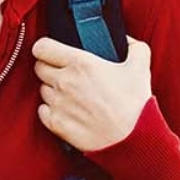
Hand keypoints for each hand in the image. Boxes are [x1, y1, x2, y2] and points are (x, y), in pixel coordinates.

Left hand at [32, 34, 151, 152]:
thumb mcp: (140, 66)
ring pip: (42, 89)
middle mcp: (64, 81)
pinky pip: (42, 111)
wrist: (132, 139)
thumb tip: (125, 40)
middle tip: (65, 74)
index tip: (52, 52)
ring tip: (71, 95)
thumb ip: (133, 46)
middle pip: (39, 68)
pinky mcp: (55, 123)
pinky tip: (67, 111)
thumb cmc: (135, 104)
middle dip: (49, 68)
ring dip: (52, 90)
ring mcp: (58, 103)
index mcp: (80, 63)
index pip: (42, 47)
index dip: (45, 48)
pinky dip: (50, 110)